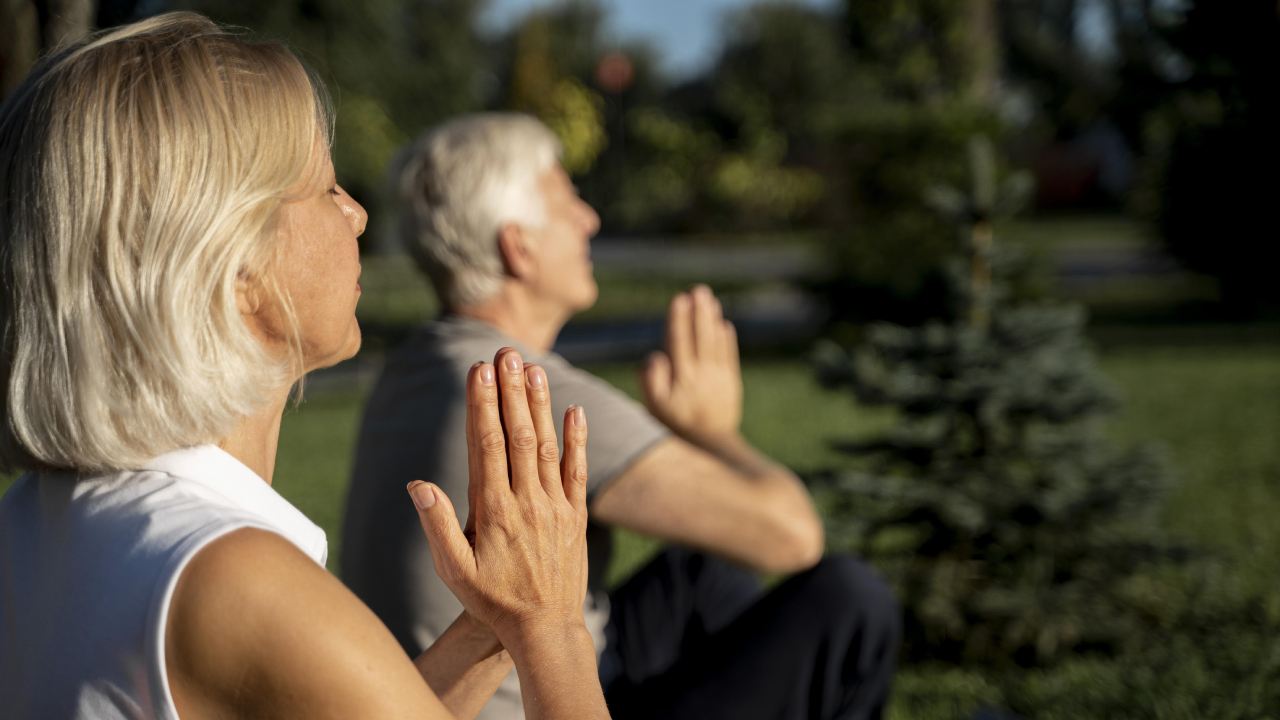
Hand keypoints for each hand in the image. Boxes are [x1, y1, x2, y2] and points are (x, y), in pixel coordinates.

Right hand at [407, 347, 589, 644]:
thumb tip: (418, 484)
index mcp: (494, 511)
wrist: (546, 630)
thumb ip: (438, 526)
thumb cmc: (493, 602)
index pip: (485, 445)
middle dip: (510, 391)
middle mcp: (527, 502)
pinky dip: (576, 440)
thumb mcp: (455, 571)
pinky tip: (573, 411)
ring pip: (546, 445)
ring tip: (533, 368)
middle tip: (505, 353)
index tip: (478, 371)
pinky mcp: (576, 516)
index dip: (482, 405)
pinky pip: (577, 471)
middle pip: (517, 435)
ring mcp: (555, 507)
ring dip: (540, 405)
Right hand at [639, 284, 742, 441]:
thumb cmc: (674, 423)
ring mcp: (719, 377)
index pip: (679, 342)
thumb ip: (651, 379)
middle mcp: (702, 374)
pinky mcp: (731, 382)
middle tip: (699, 291)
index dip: (679, 320)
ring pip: (716, 343)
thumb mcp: (654, 405)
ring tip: (710, 300)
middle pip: (700, 337)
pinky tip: (724, 324)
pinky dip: (727, 340)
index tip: (679, 299)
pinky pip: (729, 356)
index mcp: (682, 377)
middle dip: (699, 312)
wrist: (707, 443)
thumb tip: (655, 355)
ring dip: (712, 320)